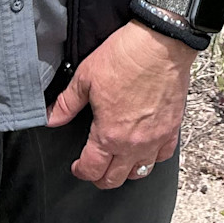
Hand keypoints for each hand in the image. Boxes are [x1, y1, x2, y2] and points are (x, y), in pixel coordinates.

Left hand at [47, 21, 193, 188]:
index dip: (80, 171)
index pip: (91, 169)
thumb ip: (66, 103)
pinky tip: (146, 149)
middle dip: (100, 177)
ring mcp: (155, 138)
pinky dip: (153, 157)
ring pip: (140, 172)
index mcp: (109, 134)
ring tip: (118, 162)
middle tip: (94, 168)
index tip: (78, 166)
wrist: (160, 43)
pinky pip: (163, 155)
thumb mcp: (85, 77)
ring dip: (126, 171)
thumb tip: (51, 118)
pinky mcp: (172, 128)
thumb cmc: (126, 57)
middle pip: (114, 179)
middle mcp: (133, 143)